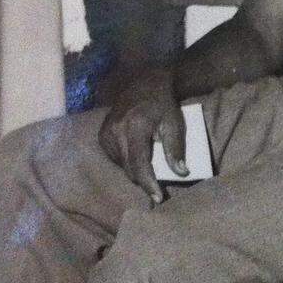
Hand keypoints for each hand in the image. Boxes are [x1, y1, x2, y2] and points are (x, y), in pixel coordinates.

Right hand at [99, 65, 184, 203]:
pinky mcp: (101, 134)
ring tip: (150, 167)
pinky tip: (138, 155)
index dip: (148, 184)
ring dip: (136, 171)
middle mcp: (116, 131)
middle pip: (129, 169)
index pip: (139, 164)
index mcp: (135, 127)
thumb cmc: (162, 103)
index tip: (158, 198)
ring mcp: (105, 133)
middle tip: (158, 188)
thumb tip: (181, 173)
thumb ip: (175, 149)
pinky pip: (115, 158)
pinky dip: (127, 162)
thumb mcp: (174, 123)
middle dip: (144, 181)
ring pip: (122, 166)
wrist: (143, 83)